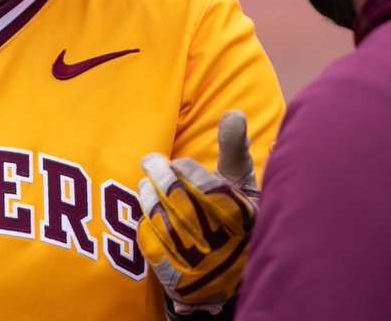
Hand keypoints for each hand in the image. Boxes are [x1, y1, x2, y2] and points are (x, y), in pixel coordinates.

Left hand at [137, 110, 258, 314]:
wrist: (225, 267)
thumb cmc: (234, 210)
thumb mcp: (241, 180)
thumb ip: (234, 148)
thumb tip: (234, 114)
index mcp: (245, 216)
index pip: (209, 189)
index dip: (188, 172)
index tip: (177, 161)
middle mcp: (225, 243)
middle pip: (183, 204)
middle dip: (162, 177)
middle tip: (150, 160)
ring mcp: (200, 262)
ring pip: (164, 223)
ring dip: (150, 198)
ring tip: (145, 184)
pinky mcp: (178, 277)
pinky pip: (154, 247)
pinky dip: (145, 225)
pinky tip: (145, 210)